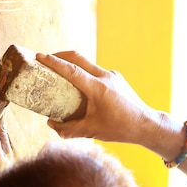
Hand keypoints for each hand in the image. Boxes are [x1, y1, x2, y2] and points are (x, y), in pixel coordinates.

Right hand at [36, 51, 163, 144]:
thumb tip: (50, 124)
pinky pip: (95, 71)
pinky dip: (83, 73)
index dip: (54, 62)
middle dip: (60, 55)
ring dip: (72, 64)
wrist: (146, 125)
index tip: (40, 56)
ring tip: (59, 72)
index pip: (72, 70)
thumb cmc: (119, 128)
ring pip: (88, 63)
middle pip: (79, 58)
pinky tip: (78, 85)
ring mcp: (112, 76)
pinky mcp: (116, 79)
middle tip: (45, 59)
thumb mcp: (91, 131)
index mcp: (98, 88)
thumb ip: (68, 129)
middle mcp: (105, 77)